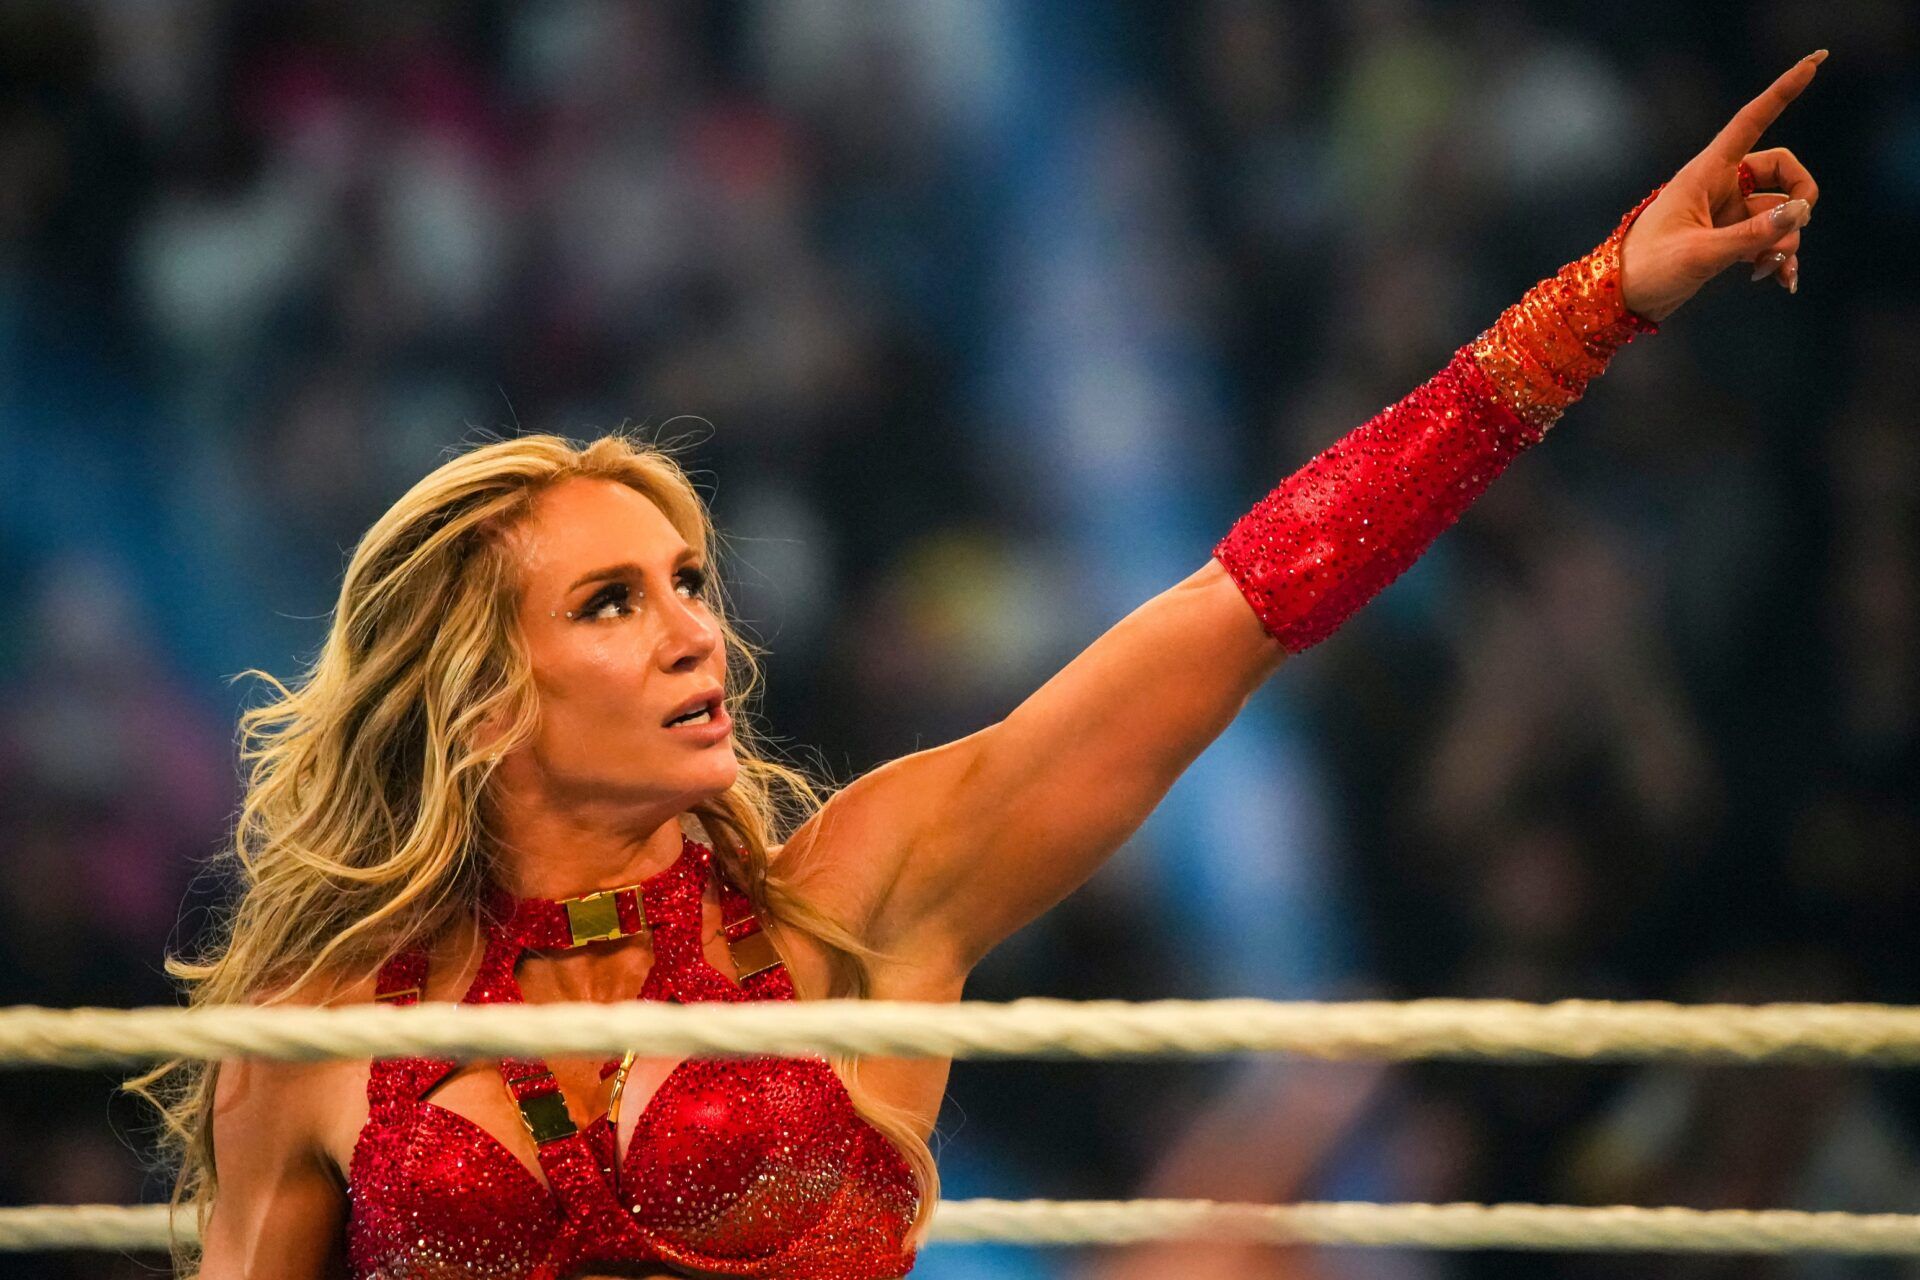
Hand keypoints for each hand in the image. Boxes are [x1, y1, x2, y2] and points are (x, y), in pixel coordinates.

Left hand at [1619, 51, 1825, 321]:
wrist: (1620, 301)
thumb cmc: (1647, 268)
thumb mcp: (1701, 252)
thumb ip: (1752, 234)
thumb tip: (1800, 211)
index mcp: (1706, 173)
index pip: (1752, 120)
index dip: (1784, 91)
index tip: (1816, 61)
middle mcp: (1719, 186)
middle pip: (1783, 170)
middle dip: (1800, 198)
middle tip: (1795, 228)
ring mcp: (1726, 213)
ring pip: (1779, 212)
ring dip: (1786, 240)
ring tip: (1773, 270)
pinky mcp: (1727, 238)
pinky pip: (1768, 237)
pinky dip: (1778, 255)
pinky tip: (1782, 280)